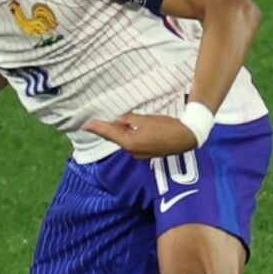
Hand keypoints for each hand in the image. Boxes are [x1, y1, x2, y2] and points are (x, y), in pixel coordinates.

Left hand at [83, 113, 197, 158]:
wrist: (186, 137)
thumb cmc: (167, 127)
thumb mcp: (145, 119)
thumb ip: (130, 120)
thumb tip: (119, 120)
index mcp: (131, 143)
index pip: (110, 134)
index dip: (98, 128)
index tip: (86, 125)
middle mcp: (133, 151)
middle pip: (116, 138)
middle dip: (107, 130)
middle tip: (93, 124)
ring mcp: (140, 154)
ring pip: (125, 140)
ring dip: (118, 132)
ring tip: (110, 123)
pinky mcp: (147, 152)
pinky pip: (133, 142)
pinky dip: (128, 135)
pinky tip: (126, 129)